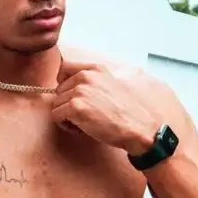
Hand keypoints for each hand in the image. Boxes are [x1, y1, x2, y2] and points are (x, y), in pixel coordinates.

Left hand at [51, 56, 183, 154]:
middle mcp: (85, 76)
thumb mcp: (117, 83)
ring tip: (85, 122)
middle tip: (85, 115)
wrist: (141, 128)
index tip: (74, 96)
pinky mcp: (76, 108)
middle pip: (59, 89)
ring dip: (67, 116)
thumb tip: (84, 80)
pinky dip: (65, 125)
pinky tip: (82, 128)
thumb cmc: (130, 111)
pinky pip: (56, 116)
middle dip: (67, 103)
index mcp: (95, 68)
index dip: (65, 85)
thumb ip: (98, 79)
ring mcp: (79, 91)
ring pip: (56, 104)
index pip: (64, 68)